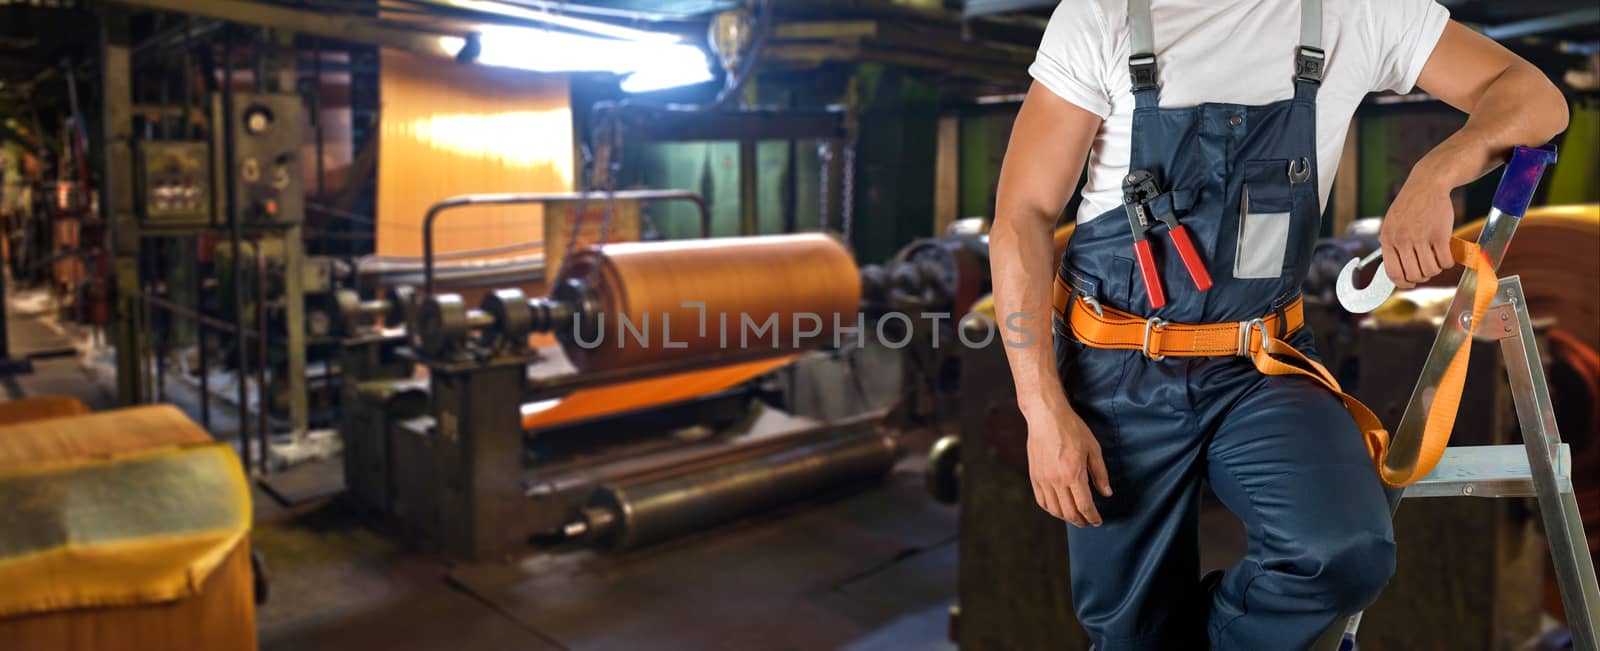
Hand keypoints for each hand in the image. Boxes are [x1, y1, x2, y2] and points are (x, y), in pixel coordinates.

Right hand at [1024, 404, 1112, 526]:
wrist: (1046, 416)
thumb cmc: (1072, 429)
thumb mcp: (1093, 449)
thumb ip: (1100, 474)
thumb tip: (1106, 493)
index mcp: (1074, 474)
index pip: (1084, 506)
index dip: (1092, 517)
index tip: (1098, 521)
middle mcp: (1057, 480)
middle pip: (1069, 512)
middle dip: (1081, 521)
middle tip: (1088, 522)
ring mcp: (1043, 479)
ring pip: (1054, 510)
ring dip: (1066, 518)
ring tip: (1075, 517)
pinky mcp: (1034, 476)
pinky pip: (1042, 501)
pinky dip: (1051, 509)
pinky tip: (1058, 508)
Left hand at [1380, 173, 1456, 288]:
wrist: (1427, 184)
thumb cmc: (1410, 206)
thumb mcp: (1392, 224)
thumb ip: (1392, 245)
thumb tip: (1397, 272)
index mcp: (1387, 239)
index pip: (1393, 273)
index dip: (1403, 283)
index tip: (1411, 283)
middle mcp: (1402, 240)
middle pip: (1413, 275)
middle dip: (1422, 277)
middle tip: (1427, 268)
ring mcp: (1421, 237)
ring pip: (1430, 270)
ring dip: (1436, 270)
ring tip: (1437, 260)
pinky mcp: (1440, 234)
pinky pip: (1445, 261)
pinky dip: (1448, 263)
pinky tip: (1447, 255)